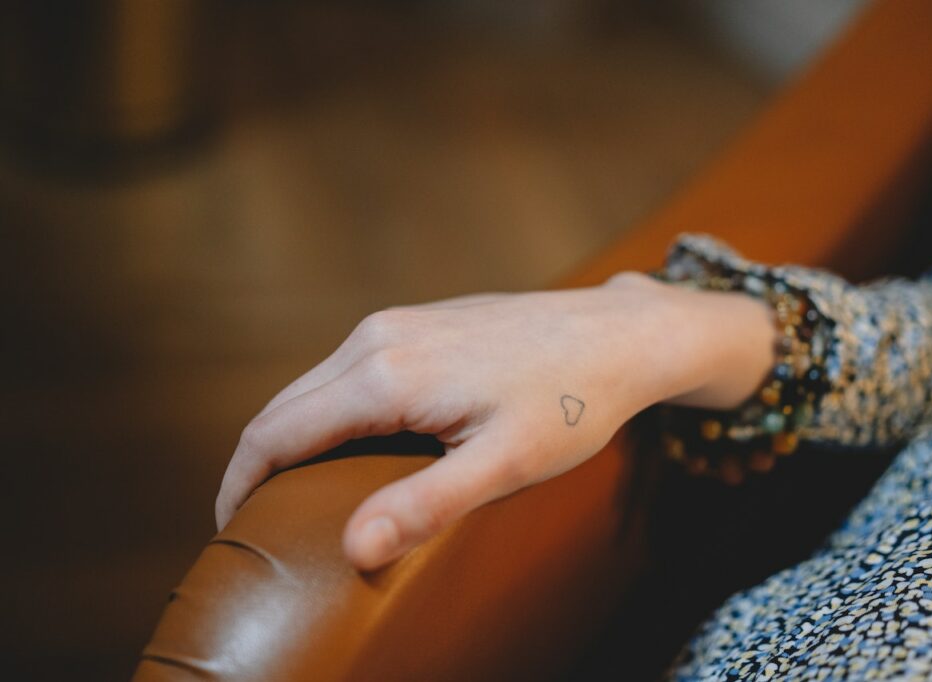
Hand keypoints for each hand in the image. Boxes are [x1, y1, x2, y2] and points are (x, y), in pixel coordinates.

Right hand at [214, 272, 773, 569]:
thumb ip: (425, 505)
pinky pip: (346, 369)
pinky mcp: (417, 321)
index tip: (228, 529)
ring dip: (291, 437)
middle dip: (256, 463)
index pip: (276, 432)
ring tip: (293, 492)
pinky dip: (326, 411)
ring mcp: (397, 322)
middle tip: (252, 522)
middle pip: (284, 406)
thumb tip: (353, 547)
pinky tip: (347, 444)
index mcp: (384, 374)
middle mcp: (376, 337)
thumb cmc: (568, 402)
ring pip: (313, 386)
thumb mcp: (503, 464)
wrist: (617, 333)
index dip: (240, 484)